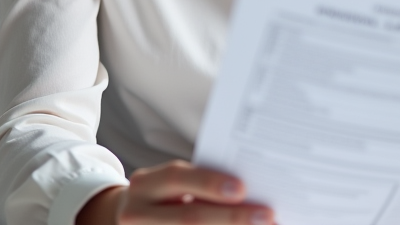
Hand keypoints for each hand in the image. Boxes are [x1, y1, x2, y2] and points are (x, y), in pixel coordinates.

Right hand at [78, 160, 272, 224]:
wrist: (132, 220)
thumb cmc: (165, 197)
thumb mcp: (172, 186)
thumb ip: (199, 185)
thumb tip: (246, 192)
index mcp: (143, 185)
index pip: (175, 178)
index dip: (208, 182)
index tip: (242, 188)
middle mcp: (135, 214)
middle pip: (187, 217)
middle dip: (231, 217)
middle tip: (267, 216)